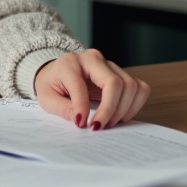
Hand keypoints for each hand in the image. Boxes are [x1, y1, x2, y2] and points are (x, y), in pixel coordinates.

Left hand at [33, 49, 149, 129]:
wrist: (57, 72)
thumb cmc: (51, 84)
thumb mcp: (46, 97)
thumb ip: (62, 108)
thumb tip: (81, 120)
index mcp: (70, 63)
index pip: (81, 86)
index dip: (83, 108)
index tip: (82, 125)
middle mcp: (93, 59)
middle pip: (115, 83)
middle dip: (110, 110)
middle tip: (99, 127)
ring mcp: (110, 65)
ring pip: (131, 86)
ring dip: (124, 110)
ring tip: (109, 122)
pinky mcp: (121, 73)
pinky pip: (139, 88)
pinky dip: (134, 105)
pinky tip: (120, 115)